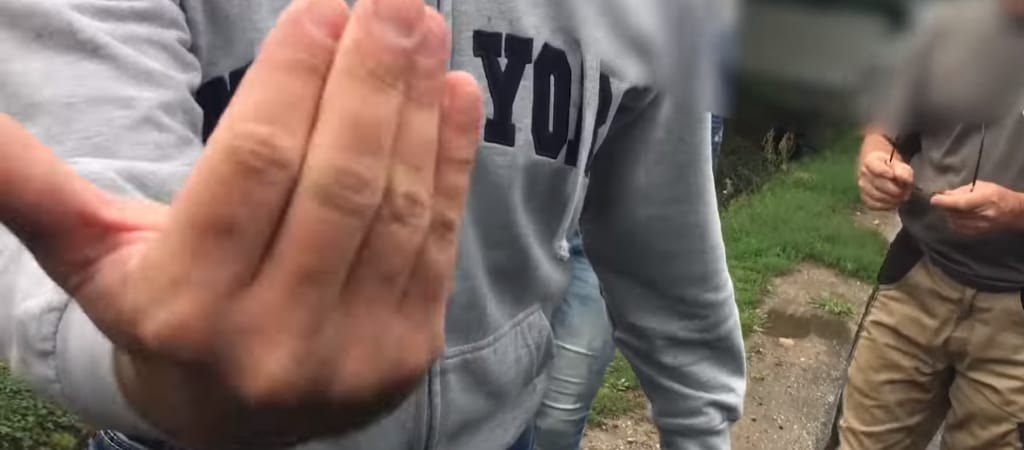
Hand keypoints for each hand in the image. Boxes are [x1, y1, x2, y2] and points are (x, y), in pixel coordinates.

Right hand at [0, 0, 482, 445]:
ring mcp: (348, 357)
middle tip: (391, 0)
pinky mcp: (406, 355)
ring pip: (395, 208)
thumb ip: (30, 188)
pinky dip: (451, 162)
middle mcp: (268, 341)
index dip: (293, 79)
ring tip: (423, 29)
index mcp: (180, 309)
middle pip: (335, 183)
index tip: (323, 8)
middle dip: (369, 79)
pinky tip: (455, 95)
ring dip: (417, 108)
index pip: (252, 168)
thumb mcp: (91, 256)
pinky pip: (439, 242)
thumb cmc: (161, 308)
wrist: (233, 416)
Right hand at [857, 139, 913, 210]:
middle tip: (906, 190)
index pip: (876, 168)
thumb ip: (902, 170)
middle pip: (878, 184)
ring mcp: (863, 187)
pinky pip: (874, 205)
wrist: (880, 171)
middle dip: (895, 189)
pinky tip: (894, 202)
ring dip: (892, 198)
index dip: (885, 173)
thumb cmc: (891, 167)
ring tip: (902, 196)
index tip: (895, 176)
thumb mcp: (899, 164)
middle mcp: (863, 175)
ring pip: (877, 196)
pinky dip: (887, 205)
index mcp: (870, 161)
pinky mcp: (865, 199)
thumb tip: (904, 179)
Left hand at [931, 181, 1023, 235]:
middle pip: (954, 213)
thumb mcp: (983, 186)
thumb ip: (962, 190)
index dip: (945, 202)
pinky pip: (958, 229)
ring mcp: (980, 227)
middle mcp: (982, 215)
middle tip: (943, 201)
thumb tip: (944, 194)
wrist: (1016, 213)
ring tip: (952, 208)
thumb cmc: (999, 195)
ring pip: (954, 222)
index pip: (960, 203)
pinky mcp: (978, 234)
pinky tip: (957, 216)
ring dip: (949, 214)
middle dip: (945, 207)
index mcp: (984, 200)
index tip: (934, 199)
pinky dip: (954, 222)